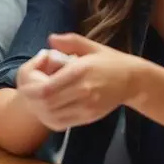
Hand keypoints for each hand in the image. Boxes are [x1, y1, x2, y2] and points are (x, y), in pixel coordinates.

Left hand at [17, 34, 142, 130]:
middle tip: (30, 89)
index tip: (30, 79)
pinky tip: (48, 109)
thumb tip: (51, 40)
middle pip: (45, 103)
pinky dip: (49, 118)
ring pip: (51, 116)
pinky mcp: (89, 117)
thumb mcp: (91, 46)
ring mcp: (86, 107)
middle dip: (31, 98)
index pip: (45, 88)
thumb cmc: (110, 61)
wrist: (134, 80)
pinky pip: (62, 123)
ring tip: (37, 99)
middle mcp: (83, 91)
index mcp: (80, 71)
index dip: (30, 87)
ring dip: (38, 109)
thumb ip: (70, 42)